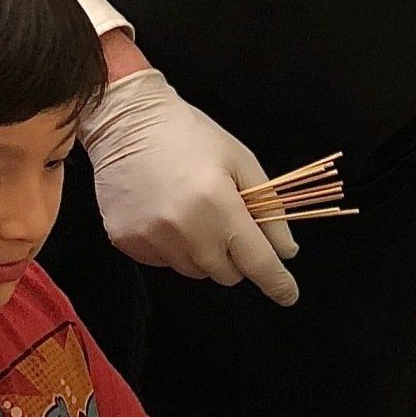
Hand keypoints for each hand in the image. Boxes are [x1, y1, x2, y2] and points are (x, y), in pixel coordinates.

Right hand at [84, 68, 296, 302]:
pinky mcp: (126, 242)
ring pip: (194, 271)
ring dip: (202, 253)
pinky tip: (165, 214)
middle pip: (226, 274)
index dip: (277, 282)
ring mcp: (151, 239)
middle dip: (234, 255)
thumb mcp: (241, 162)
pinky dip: (172, 248)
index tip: (289, 294)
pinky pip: (163, 262)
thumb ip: (269, 208)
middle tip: (225, 221)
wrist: (126, 121)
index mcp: (217, 206)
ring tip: (191, 213)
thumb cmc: (190, 136)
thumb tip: (286, 251)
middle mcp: (184, 230)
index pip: (256, 261)